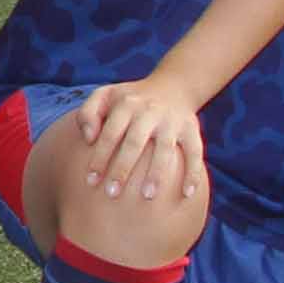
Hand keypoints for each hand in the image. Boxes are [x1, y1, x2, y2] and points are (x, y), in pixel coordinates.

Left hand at [71, 76, 207, 204]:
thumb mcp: (105, 96)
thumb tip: (88, 138)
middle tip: (112, 194)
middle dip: (122, 169)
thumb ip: (88, 113)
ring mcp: (172, 121)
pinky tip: (187, 194)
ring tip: (147, 196)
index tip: (90, 181)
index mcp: (126, 104)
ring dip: (156, 173)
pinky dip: (193, 173)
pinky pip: (195, 152)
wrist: (172, 86)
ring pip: (165, 149)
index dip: (99, 157)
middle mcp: (149, 111)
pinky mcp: (192, 128)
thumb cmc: (130, 99)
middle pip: (134, 143)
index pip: (110, 134)